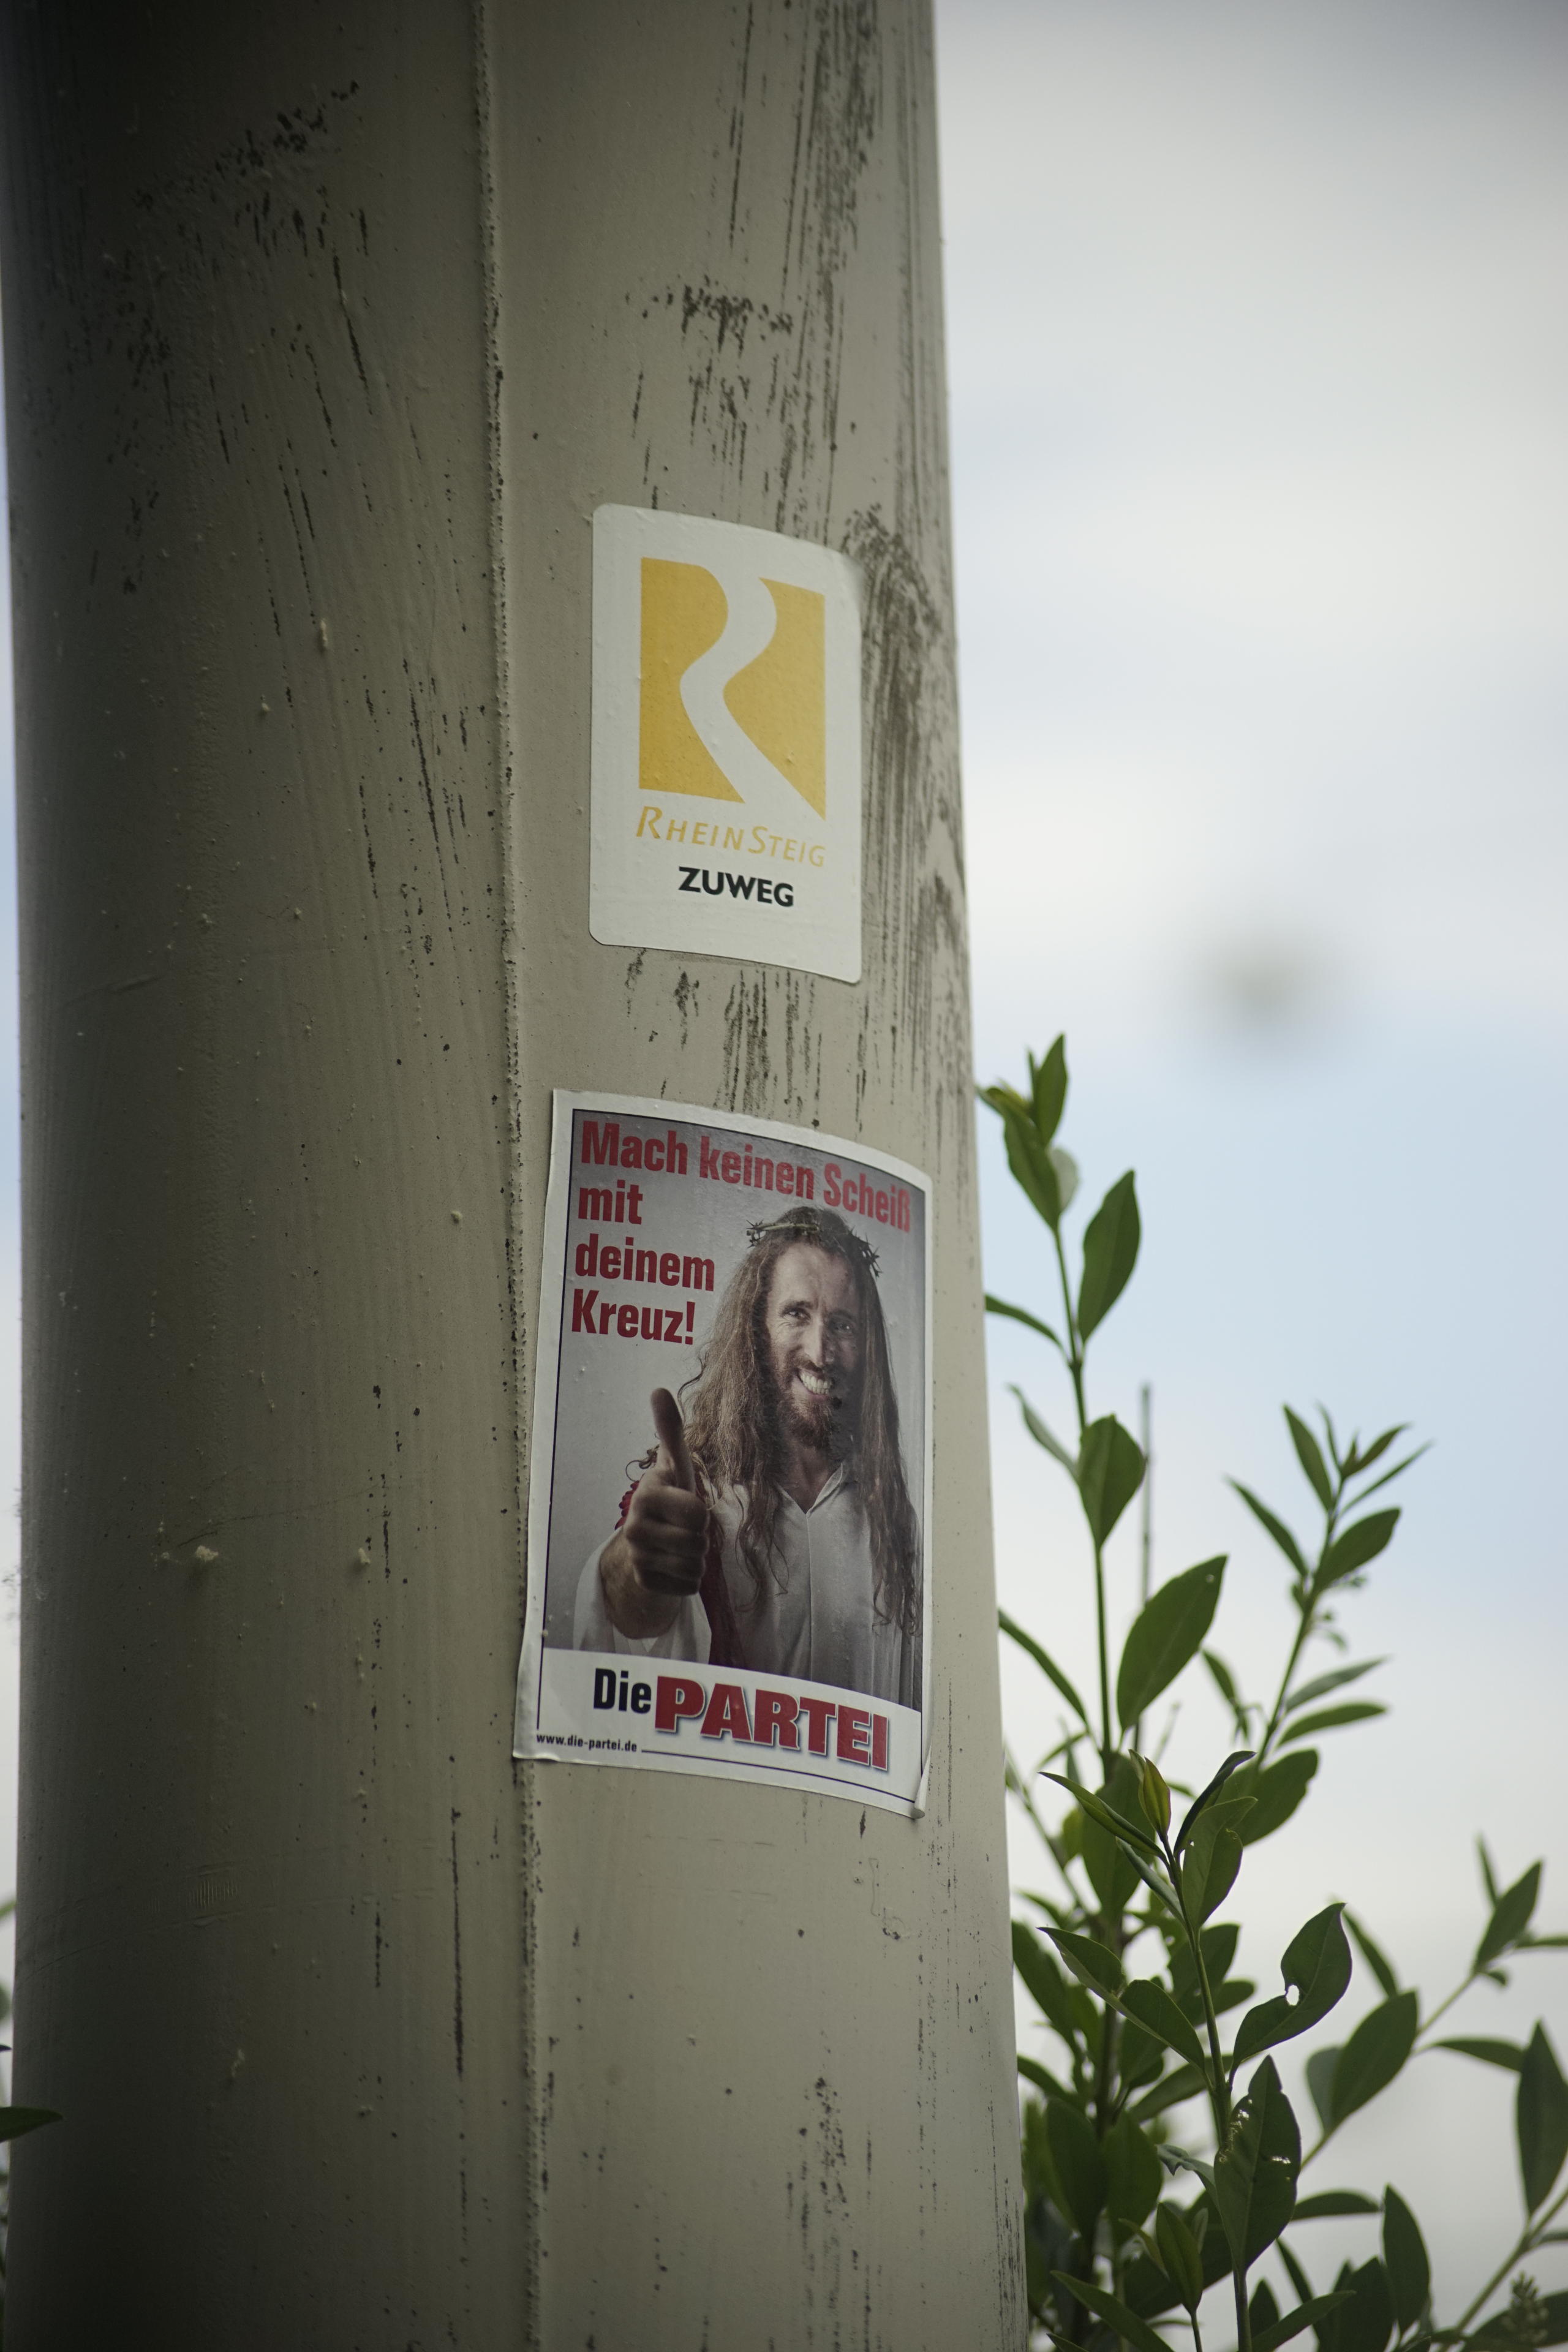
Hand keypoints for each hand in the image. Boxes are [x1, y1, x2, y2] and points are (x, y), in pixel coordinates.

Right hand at [599, 1389, 708, 1637]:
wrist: (649, 1538)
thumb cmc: (670, 1496)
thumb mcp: (674, 1464)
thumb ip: (669, 1429)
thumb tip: (658, 1389)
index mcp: (646, 1495)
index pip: (697, 1513)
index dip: (701, 1512)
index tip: (685, 1504)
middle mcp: (634, 1527)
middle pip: (698, 1542)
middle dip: (701, 1537)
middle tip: (684, 1528)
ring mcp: (637, 1556)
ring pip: (695, 1567)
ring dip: (697, 1559)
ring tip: (681, 1545)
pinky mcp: (645, 1582)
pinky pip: (688, 1587)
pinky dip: (689, 1580)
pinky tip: (675, 1565)